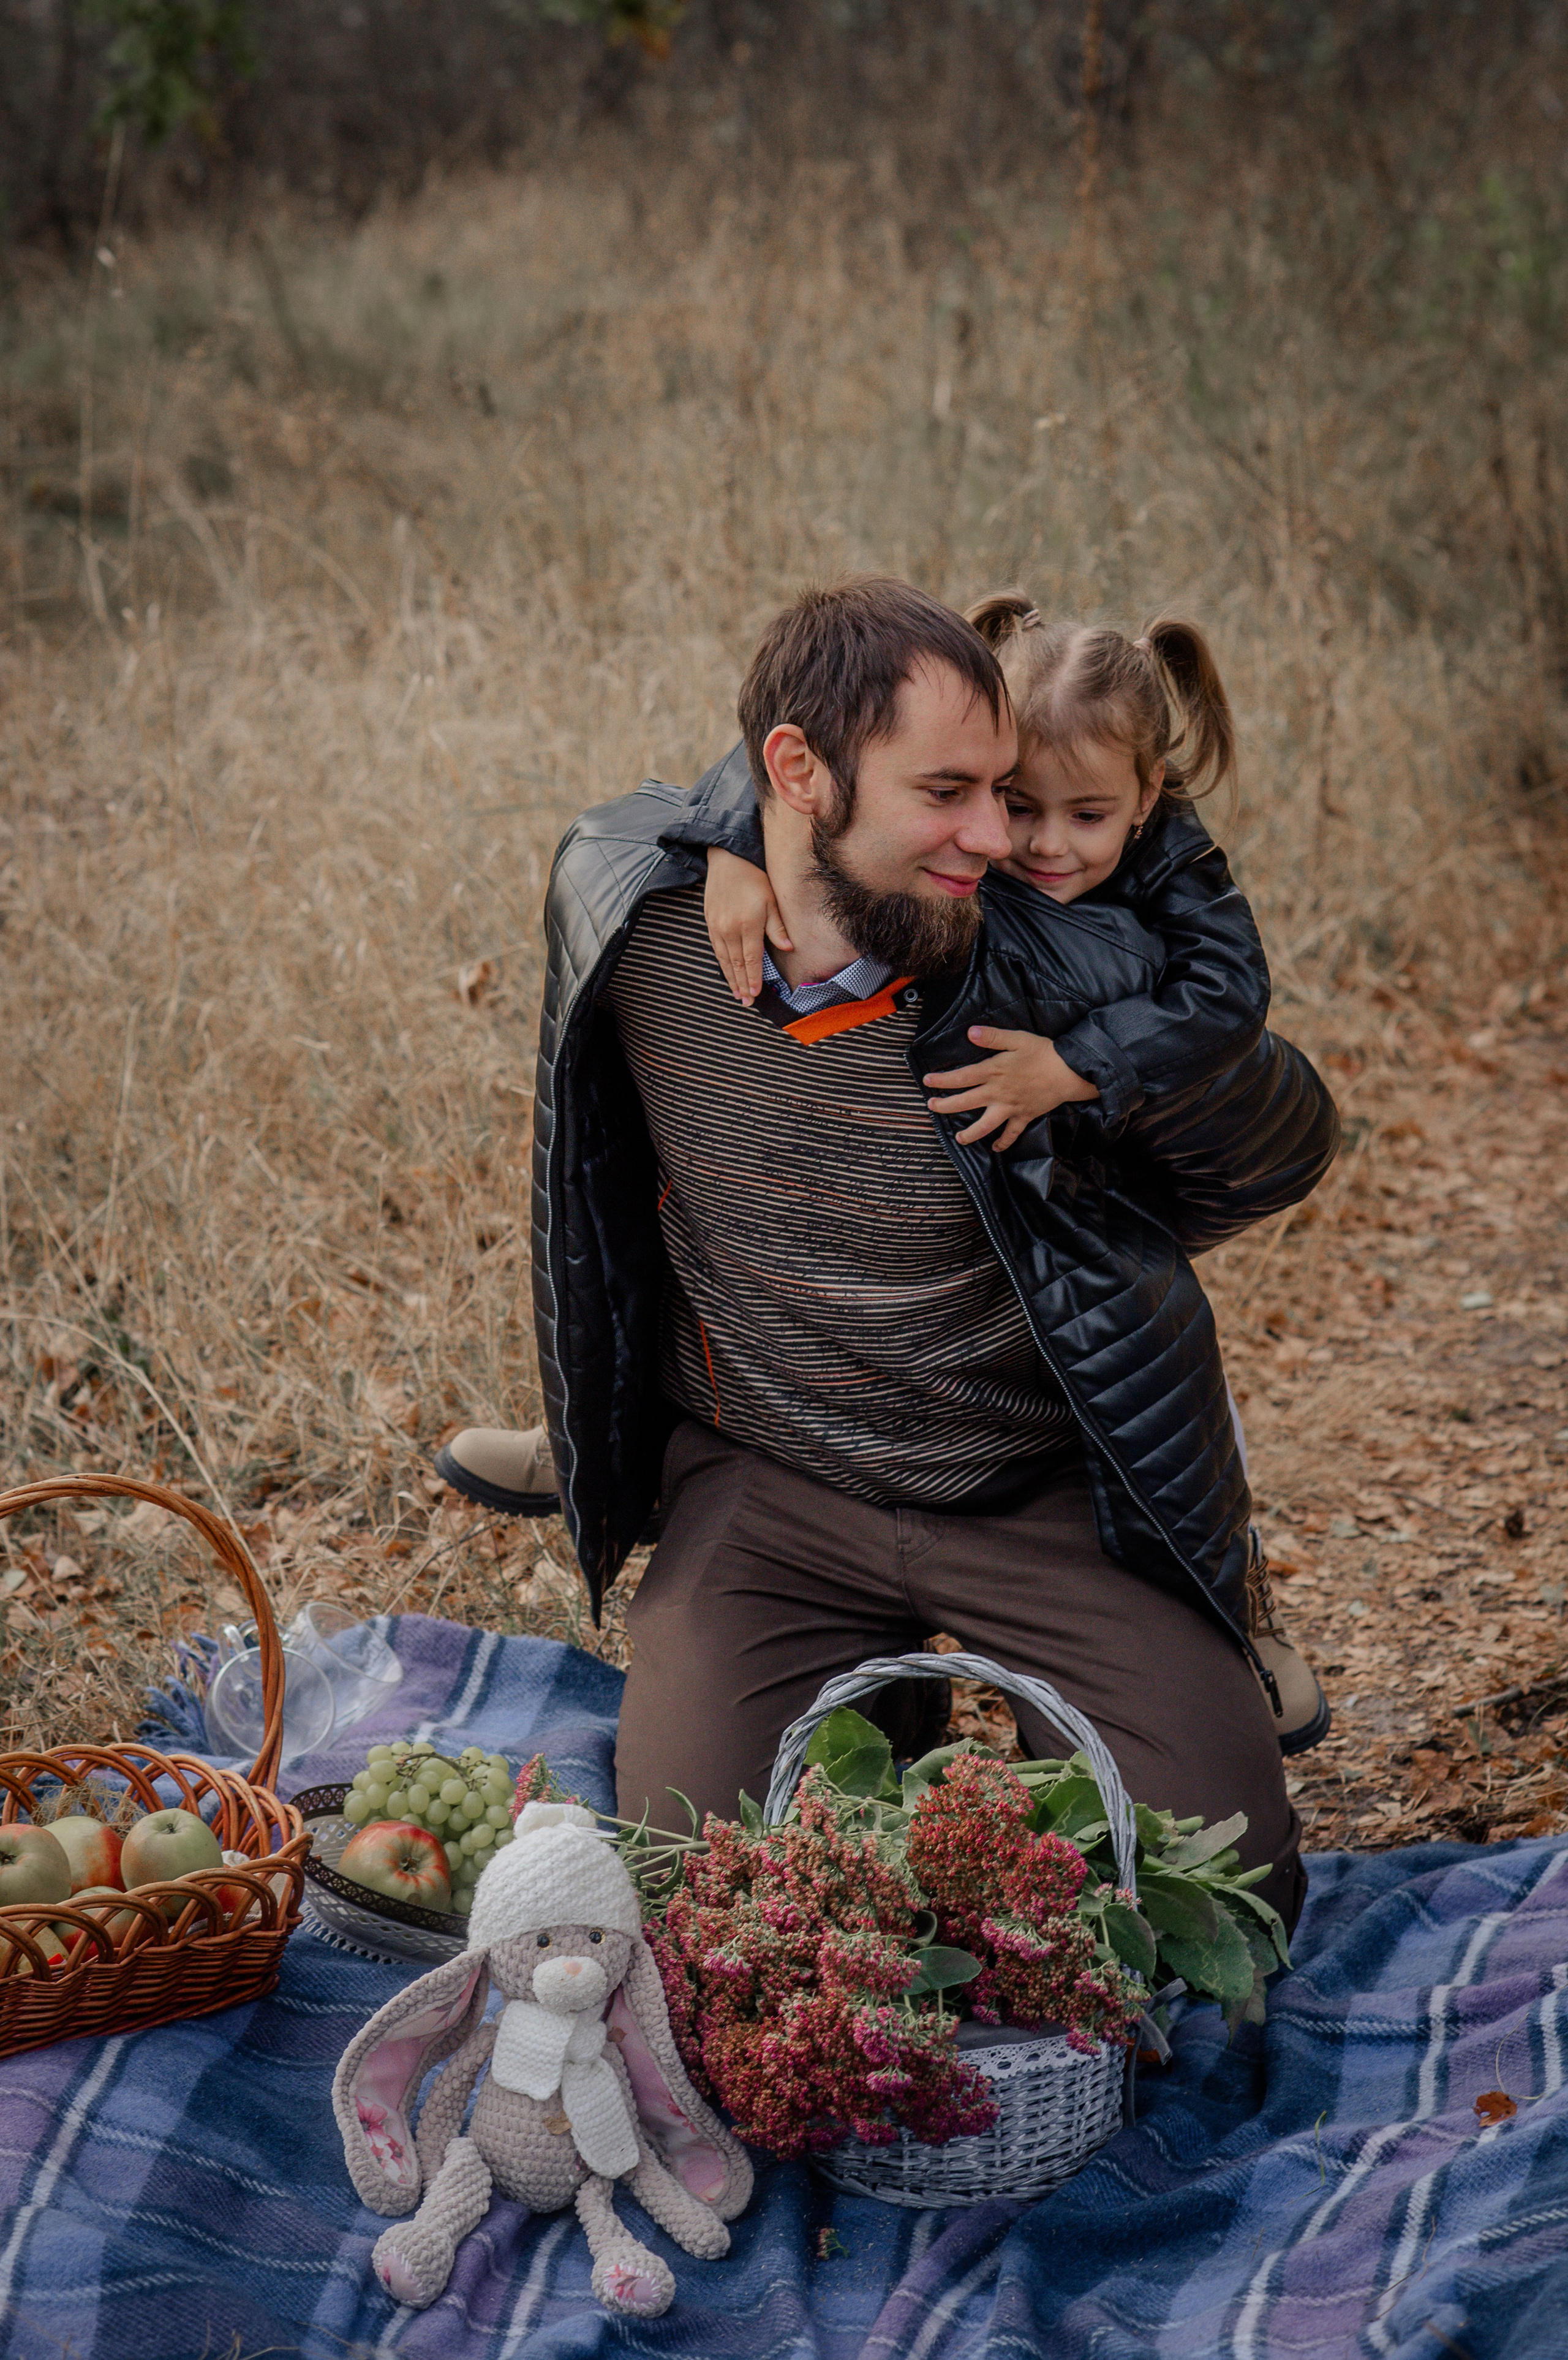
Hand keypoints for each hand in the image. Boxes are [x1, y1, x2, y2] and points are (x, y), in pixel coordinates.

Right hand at [705, 847, 792, 1003]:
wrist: (727, 859)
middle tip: (746, 1003)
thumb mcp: (772, 900)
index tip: (755, 994)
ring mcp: (717, 926)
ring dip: (731, 978)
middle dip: (742, 984)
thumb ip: (778, 926)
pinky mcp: (709, 922)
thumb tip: (788, 948)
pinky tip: (726, 972)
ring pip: (724, 959)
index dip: (754, 978)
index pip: (751, 958)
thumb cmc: (754, 877)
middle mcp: (730, 929)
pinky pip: (715, 949)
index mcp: (748, 924)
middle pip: (736, 963)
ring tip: (736, 994)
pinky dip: (721, 963)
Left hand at [922, 1027, 1098, 1150]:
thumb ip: (993, 1037)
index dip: (942, 1080)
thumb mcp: (1017, 1039)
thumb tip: (970, 1032)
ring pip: (985, 1125)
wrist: (1069, 1072)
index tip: (927, 1082)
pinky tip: (996, 1148)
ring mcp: (1010, 1107)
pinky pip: (1012, 1133)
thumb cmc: (1044, 1052)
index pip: (962, 1077)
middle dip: (946, 1106)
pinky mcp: (1024, 1116)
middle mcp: (998, 1092)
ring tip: (958, 1139)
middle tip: (931, 1107)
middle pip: (966, 1102)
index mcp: (994, 1071)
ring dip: (970, 1134)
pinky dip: (1004, 1142)